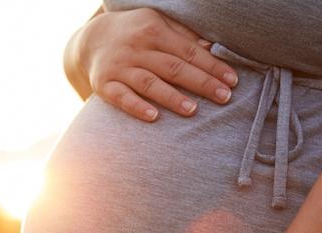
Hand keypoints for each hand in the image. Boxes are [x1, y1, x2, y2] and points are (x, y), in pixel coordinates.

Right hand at [74, 7, 238, 121]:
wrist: (89, 41)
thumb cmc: (135, 34)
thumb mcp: (157, 25)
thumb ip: (183, 37)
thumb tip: (213, 47)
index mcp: (153, 29)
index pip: (188, 50)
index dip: (211, 66)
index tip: (232, 80)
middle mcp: (136, 47)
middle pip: (173, 67)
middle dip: (201, 83)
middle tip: (224, 97)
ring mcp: (119, 67)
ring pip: (149, 83)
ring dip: (172, 97)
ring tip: (193, 110)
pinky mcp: (104, 85)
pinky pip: (121, 98)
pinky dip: (136, 107)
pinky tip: (153, 117)